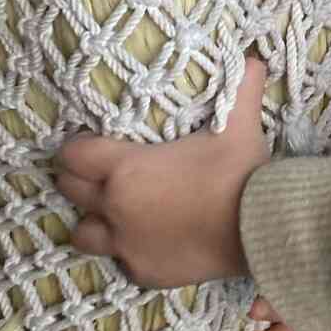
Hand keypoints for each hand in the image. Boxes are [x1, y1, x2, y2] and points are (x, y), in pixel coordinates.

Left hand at [56, 55, 268, 286]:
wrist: (259, 229)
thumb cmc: (240, 172)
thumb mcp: (239, 123)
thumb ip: (240, 86)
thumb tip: (253, 57)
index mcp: (126, 169)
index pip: (72, 156)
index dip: (78, 147)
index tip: (93, 143)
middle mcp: (115, 208)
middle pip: (70, 191)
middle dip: (81, 179)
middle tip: (102, 172)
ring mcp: (126, 245)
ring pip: (83, 233)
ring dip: (95, 220)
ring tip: (117, 212)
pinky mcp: (143, 273)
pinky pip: (120, 260)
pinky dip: (128, 250)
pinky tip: (151, 239)